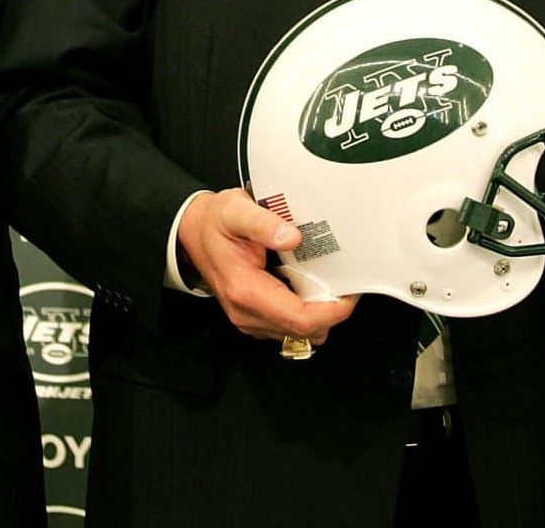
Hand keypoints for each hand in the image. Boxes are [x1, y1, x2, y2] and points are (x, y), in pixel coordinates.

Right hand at [177, 188, 356, 343]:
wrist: (194, 231)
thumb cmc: (215, 222)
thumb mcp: (236, 211)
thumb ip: (263, 223)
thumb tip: (292, 237)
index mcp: (246, 291)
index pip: (300, 320)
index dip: (333, 311)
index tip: (350, 291)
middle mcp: (247, 313)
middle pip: (305, 332)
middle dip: (332, 312)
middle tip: (345, 283)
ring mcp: (250, 319)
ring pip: (299, 334)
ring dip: (320, 315)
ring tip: (329, 284)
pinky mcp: (255, 318)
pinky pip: (289, 328)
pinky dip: (307, 314)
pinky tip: (309, 288)